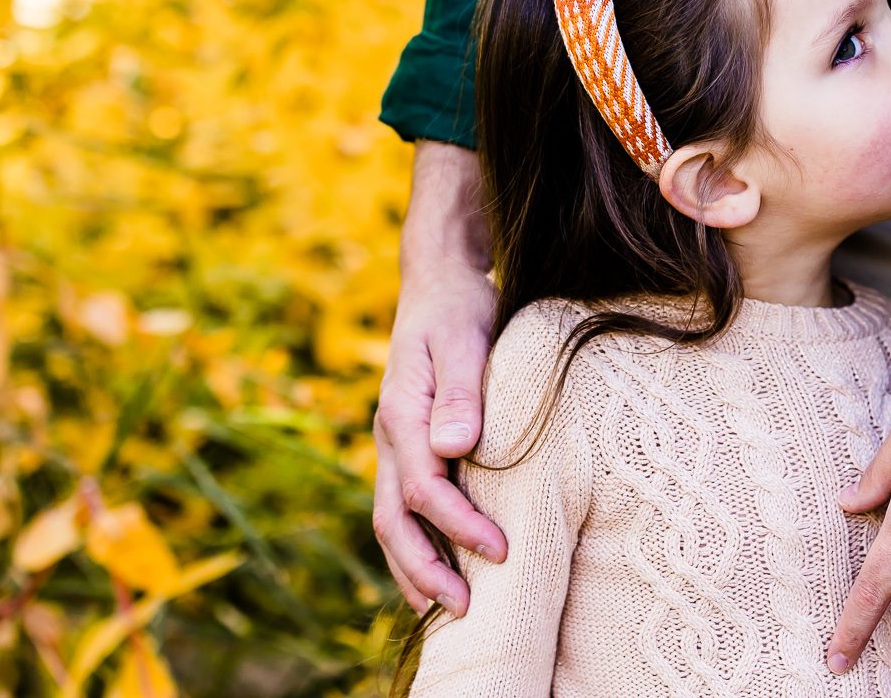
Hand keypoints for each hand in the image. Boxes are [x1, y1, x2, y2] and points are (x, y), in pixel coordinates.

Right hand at [372, 141, 502, 616]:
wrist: (438, 281)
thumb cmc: (459, 308)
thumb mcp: (465, 339)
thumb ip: (461, 393)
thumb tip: (453, 447)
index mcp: (402, 413)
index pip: (425, 488)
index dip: (459, 526)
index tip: (500, 551)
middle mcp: (391, 435)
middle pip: (394, 519)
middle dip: (425, 569)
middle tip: (464, 609)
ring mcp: (395, 442)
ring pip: (391, 519)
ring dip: (414, 567)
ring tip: (444, 609)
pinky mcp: (409, 444)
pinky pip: (402, 506)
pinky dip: (415, 544)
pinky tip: (437, 568)